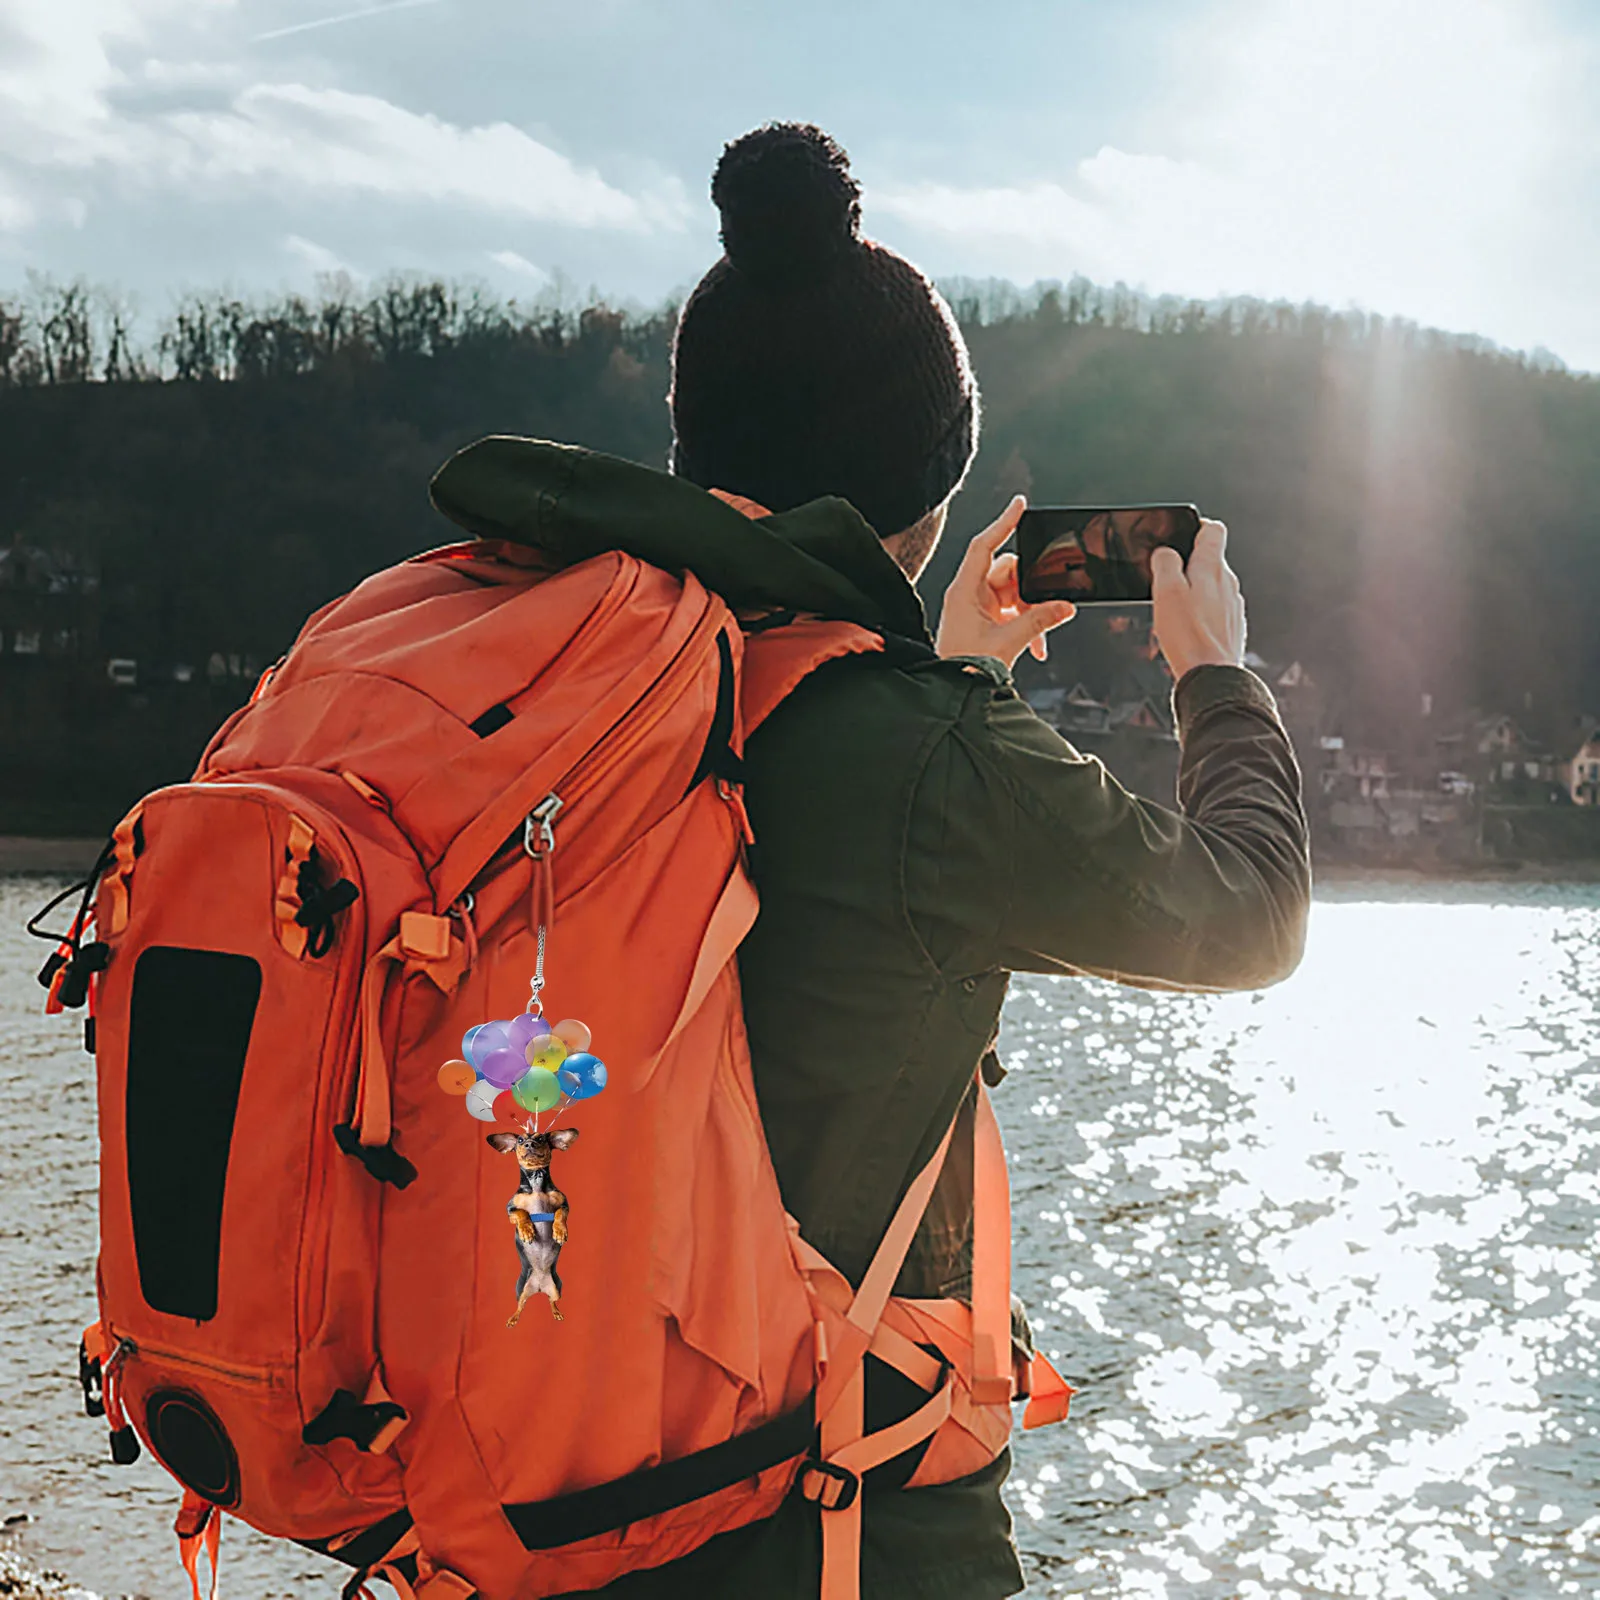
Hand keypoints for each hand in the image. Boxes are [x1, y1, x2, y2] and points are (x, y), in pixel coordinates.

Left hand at [936, 497, 1074, 667]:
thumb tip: (1064, 606)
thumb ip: (1039, 621)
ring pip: (1014, 594)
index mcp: (963, 591)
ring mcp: (976, 608)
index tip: (1019, 504)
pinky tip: (1036, 646)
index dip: (1002, 523)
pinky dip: (1026, 625)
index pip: (984, 546)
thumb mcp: (1008, 642)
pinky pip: (1011, 612)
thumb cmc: (965, 669)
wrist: (953, 695)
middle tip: (1046, 607)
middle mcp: (968, 595)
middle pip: (1008, 572)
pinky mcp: (984, 622)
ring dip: (1031, 613)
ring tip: (1039, 638)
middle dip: (1030, 590)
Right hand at [1150, 518, 1244, 679]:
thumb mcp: (1166, 592)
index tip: (1181, 533)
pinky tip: (1186, 627)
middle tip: (1166, 579)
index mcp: (1212, 568)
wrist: (1212, 676)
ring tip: (1174, 608)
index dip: (1195, 526)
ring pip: (1212, 586)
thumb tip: (1165, 552)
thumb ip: (1165, 564)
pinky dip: (1201, 612)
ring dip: (1194, 590)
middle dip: (1188, 564)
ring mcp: (1233, 605)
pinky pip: (1215, 609)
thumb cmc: (1189, 637)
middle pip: (1210, 559)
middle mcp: (1228, 583)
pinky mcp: (1231, 626)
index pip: (1213, 530)